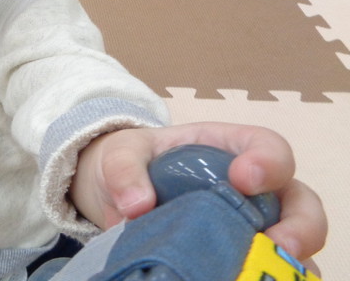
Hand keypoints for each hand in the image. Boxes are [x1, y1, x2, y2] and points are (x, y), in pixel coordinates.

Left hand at [70, 123, 327, 261]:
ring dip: (288, 262)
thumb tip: (136, 206)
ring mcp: (248, 226)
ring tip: (260, 275)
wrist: (114, 193)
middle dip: (299, 225)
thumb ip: (125, 168)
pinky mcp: (235, 257)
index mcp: (229, 149)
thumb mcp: (121, 153)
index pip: (268, 147)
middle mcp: (252, 189)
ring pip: (293, 245)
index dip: (268, 162)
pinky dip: (262, 278)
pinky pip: (265, 272)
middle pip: (299, 203)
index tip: (244, 179)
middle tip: (277, 243)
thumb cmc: (130, 162)